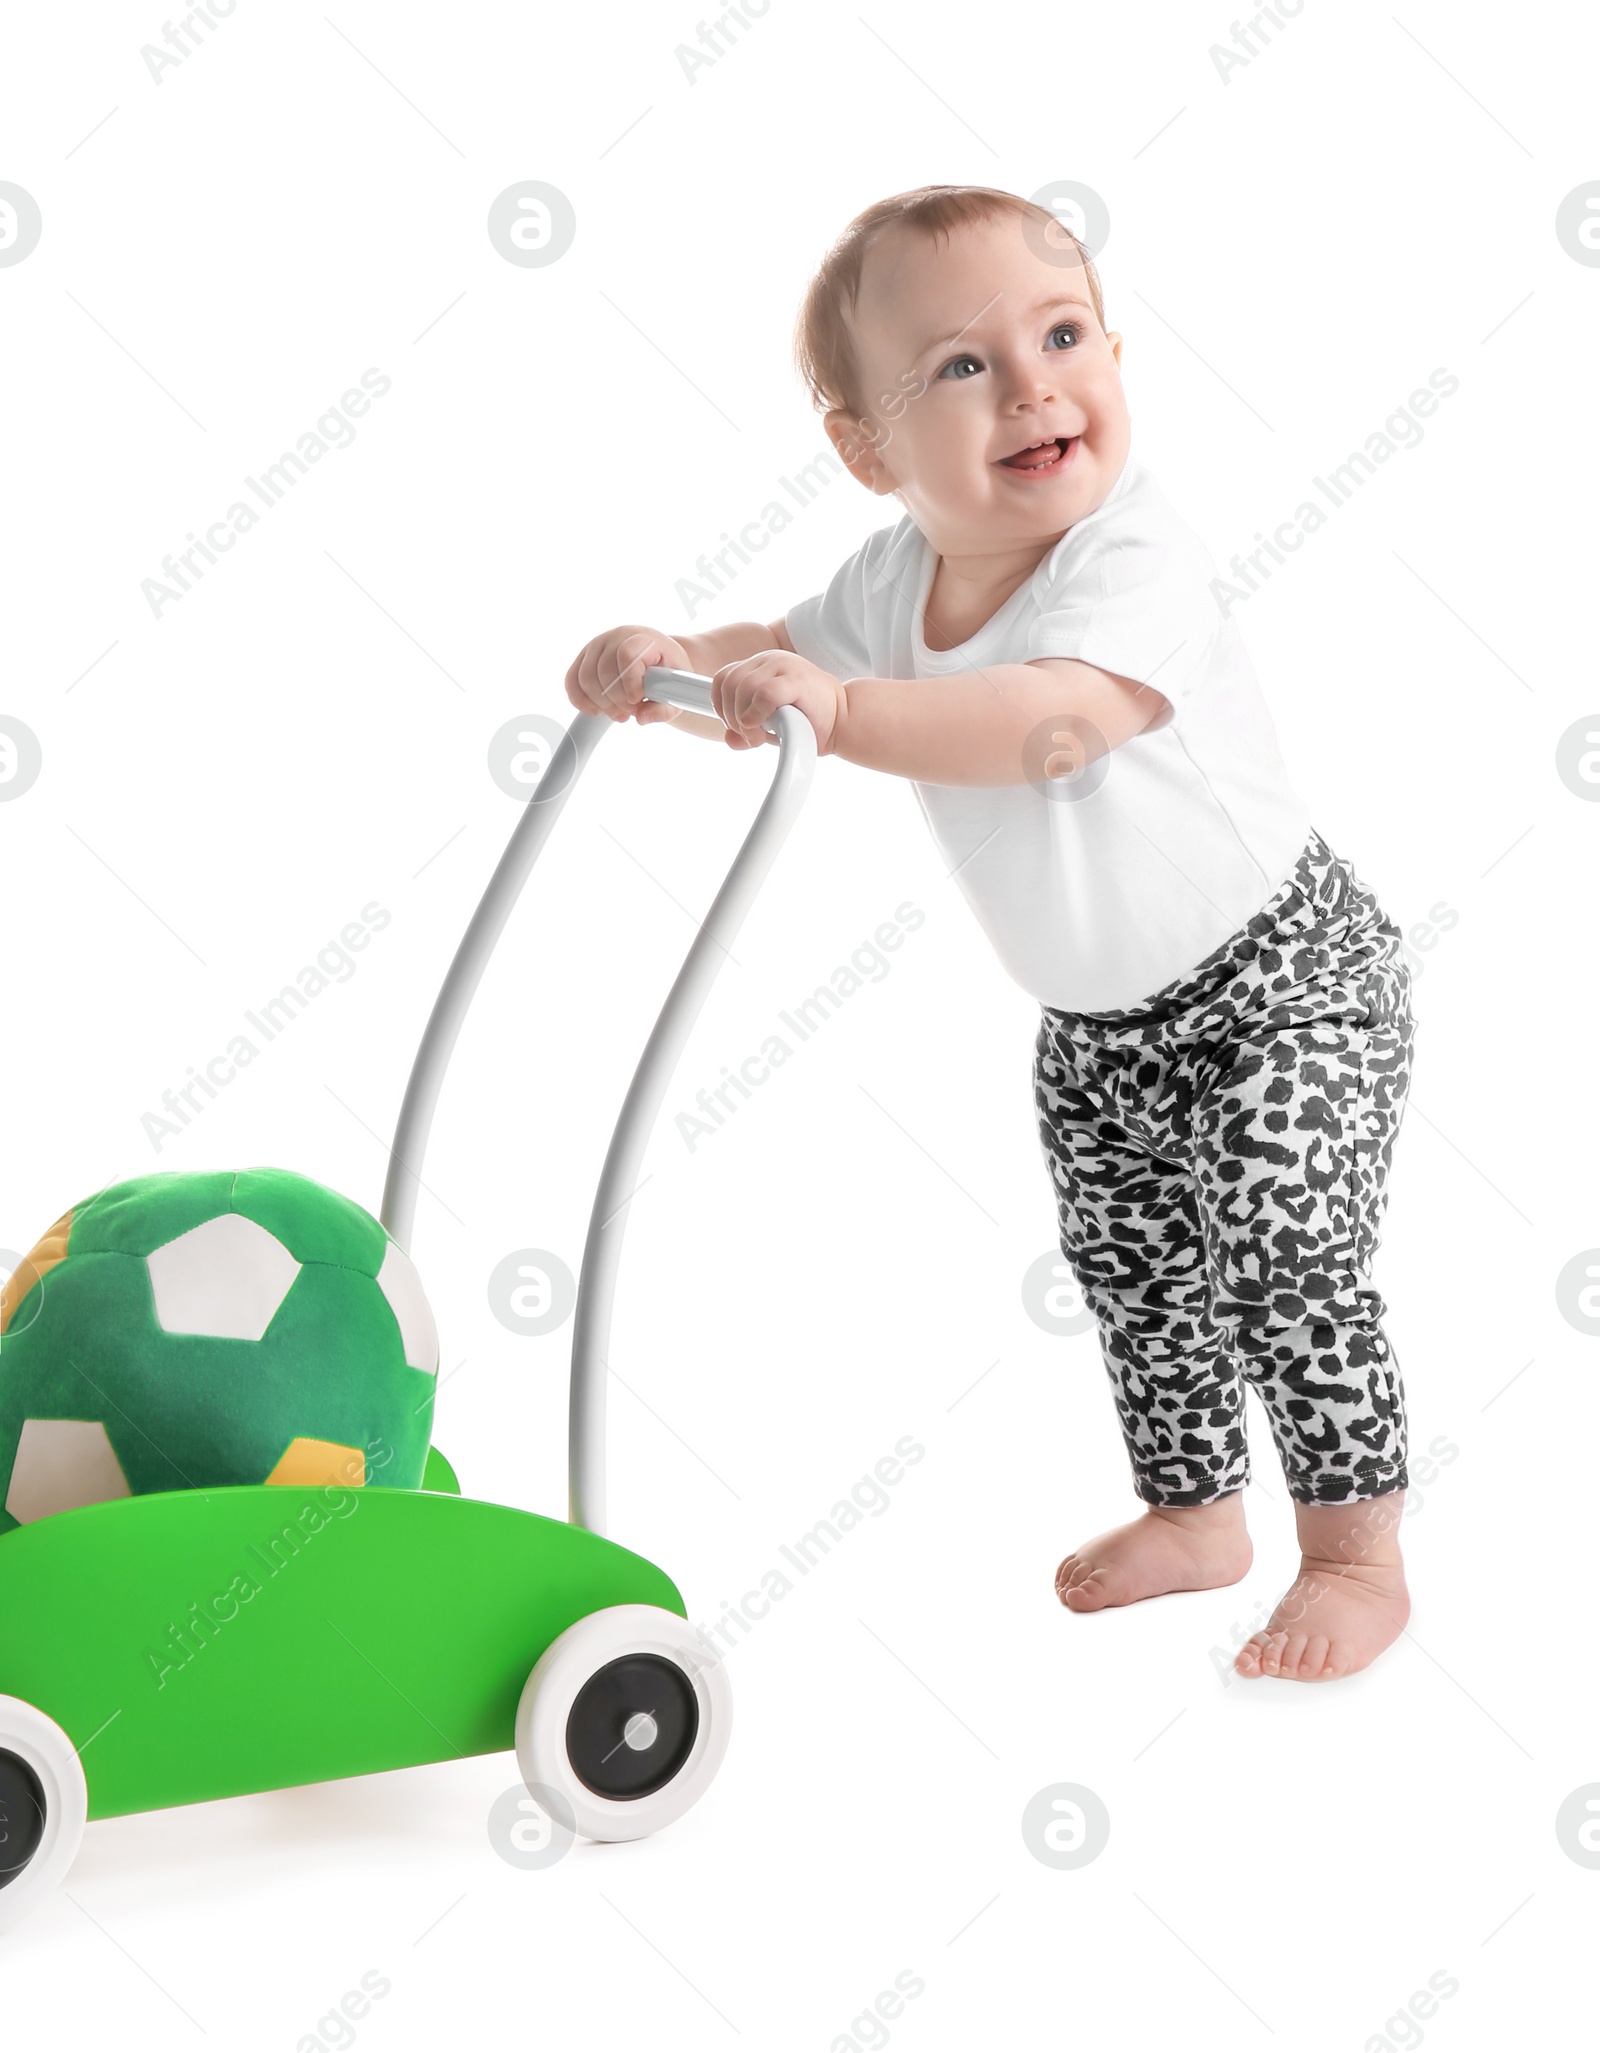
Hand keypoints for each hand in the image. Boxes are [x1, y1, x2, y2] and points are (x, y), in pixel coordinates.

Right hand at [564, 624, 693, 726]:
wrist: (660, 661)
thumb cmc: (668, 674)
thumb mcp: (677, 692)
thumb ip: (665, 709)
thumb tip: (642, 718)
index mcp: (645, 638)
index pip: (627, 654)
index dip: (629, 681)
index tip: (636, 701)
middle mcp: (619, 636)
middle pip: (604, 669)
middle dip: (616, 700)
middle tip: (630, 713)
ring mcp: (599, 644)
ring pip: (586, 677)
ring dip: (601, 703)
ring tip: (620, 714)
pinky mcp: (585, 657)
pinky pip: (572, 679)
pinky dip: (580, 700)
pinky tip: (596, 711)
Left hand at [710, 650, 844, 753]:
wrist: (844, 721)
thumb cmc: (809, 722)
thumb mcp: (770, 727)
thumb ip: (747, 729)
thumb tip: (729, 739)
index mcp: (761, 665)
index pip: (723, 678)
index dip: (721, 706)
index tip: (736, 726)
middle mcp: (770, 660)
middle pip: (729, 683)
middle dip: (731, 716)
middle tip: (749, 736)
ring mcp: (783, 666)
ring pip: (742, 687)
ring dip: (743, 719)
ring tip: (758, 737)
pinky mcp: (796, 679)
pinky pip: (764, 693)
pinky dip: (758, 713)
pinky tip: (765, 727)